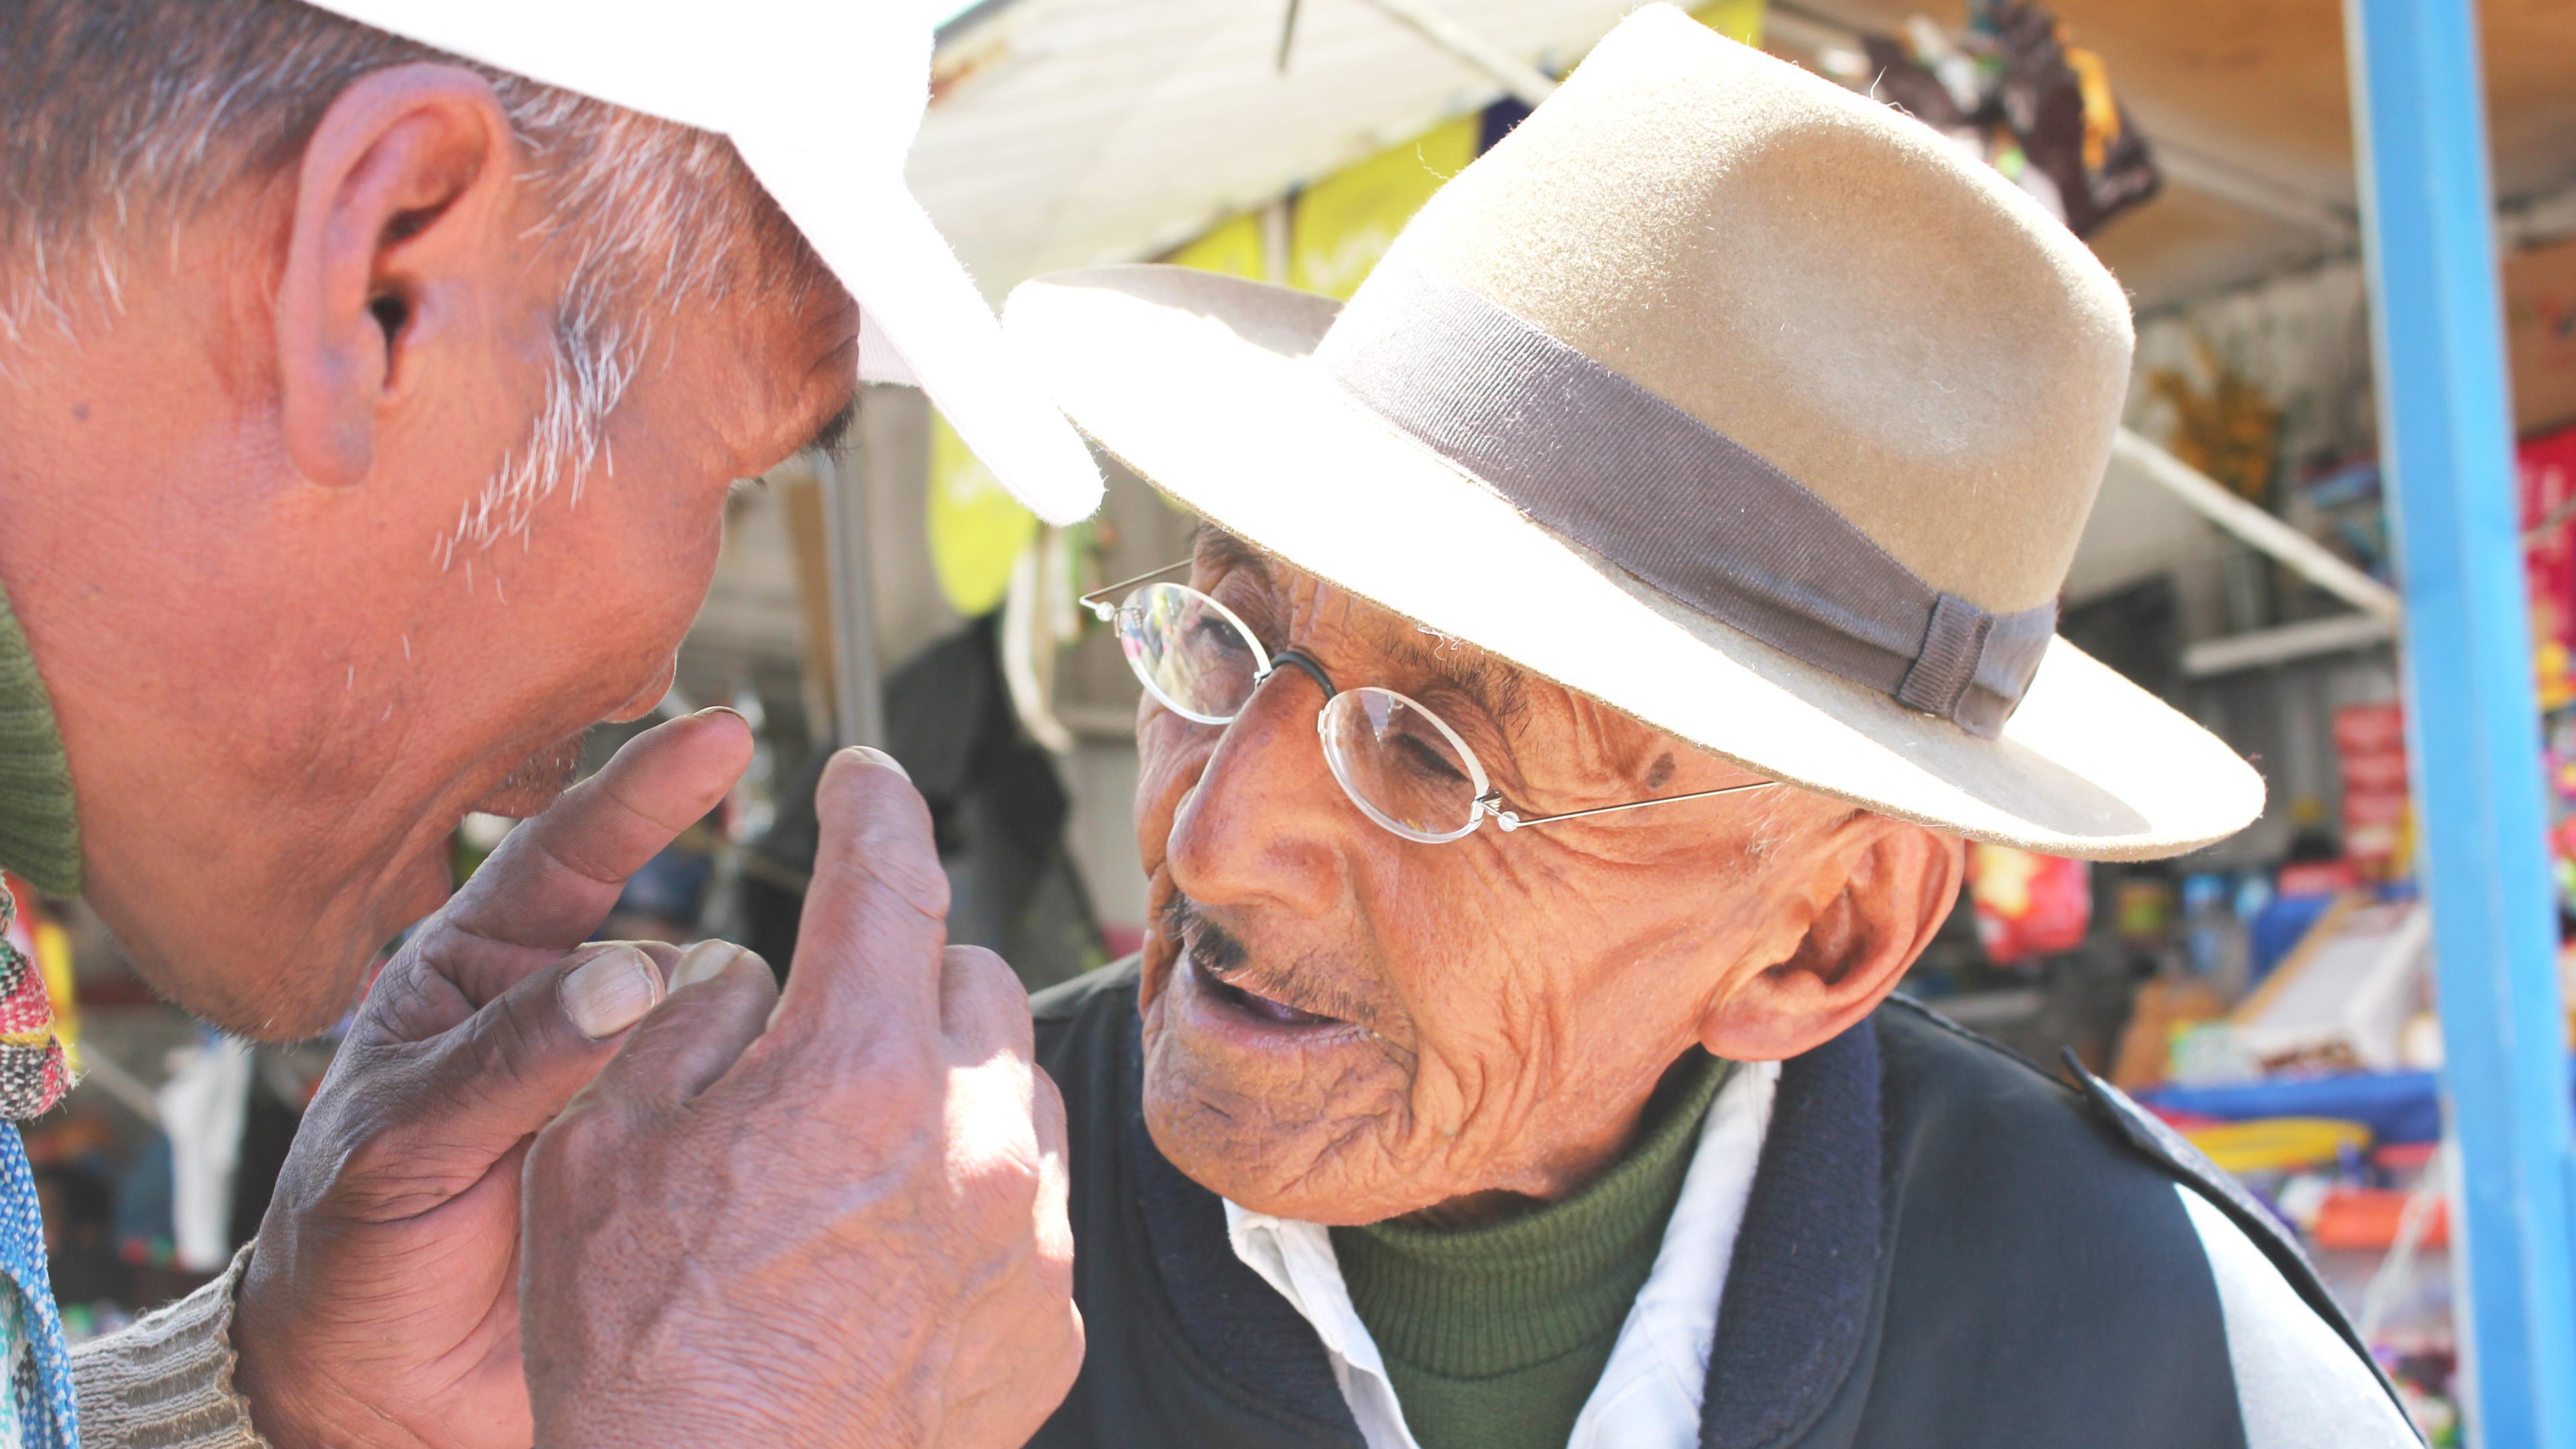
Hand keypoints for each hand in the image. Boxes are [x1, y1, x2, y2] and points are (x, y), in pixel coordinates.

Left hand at [232, 710, 754, 1448]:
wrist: (376, 1395)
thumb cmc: (349, 1253)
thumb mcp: (397, 1147)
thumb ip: (507, 1061)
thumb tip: (625, 979)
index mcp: (473, 975)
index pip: (567, 855)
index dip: (645, 788)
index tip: (722, 735)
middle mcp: (561, 1014)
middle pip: (673, 938)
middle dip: (727, 943)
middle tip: (810, 906)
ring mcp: (621, 1088)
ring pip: (719, 1026)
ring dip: (749, 1040)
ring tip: (771, 1071)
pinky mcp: (666, 1160)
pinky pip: (732, 1111)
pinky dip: (769, 1102)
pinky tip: (802, 1110)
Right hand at [519, 746, 1081, 1447]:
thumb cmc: (640, 1357)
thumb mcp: (600, 1156)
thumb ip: (680, 1027)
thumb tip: (739, 971)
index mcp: (857, 1069)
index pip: (887, 877)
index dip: (872, 805)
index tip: (864, 778)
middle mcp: (972, 1137)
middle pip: (968, 981)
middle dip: (902, 977)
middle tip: (827, 1025)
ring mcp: (1027, 1234)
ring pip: (1016, 1090)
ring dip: (950, 1087)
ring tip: (858, 1151)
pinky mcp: (1050, 1320)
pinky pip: (1032, 1208)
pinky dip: (976, 1200)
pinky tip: (895, 1254)